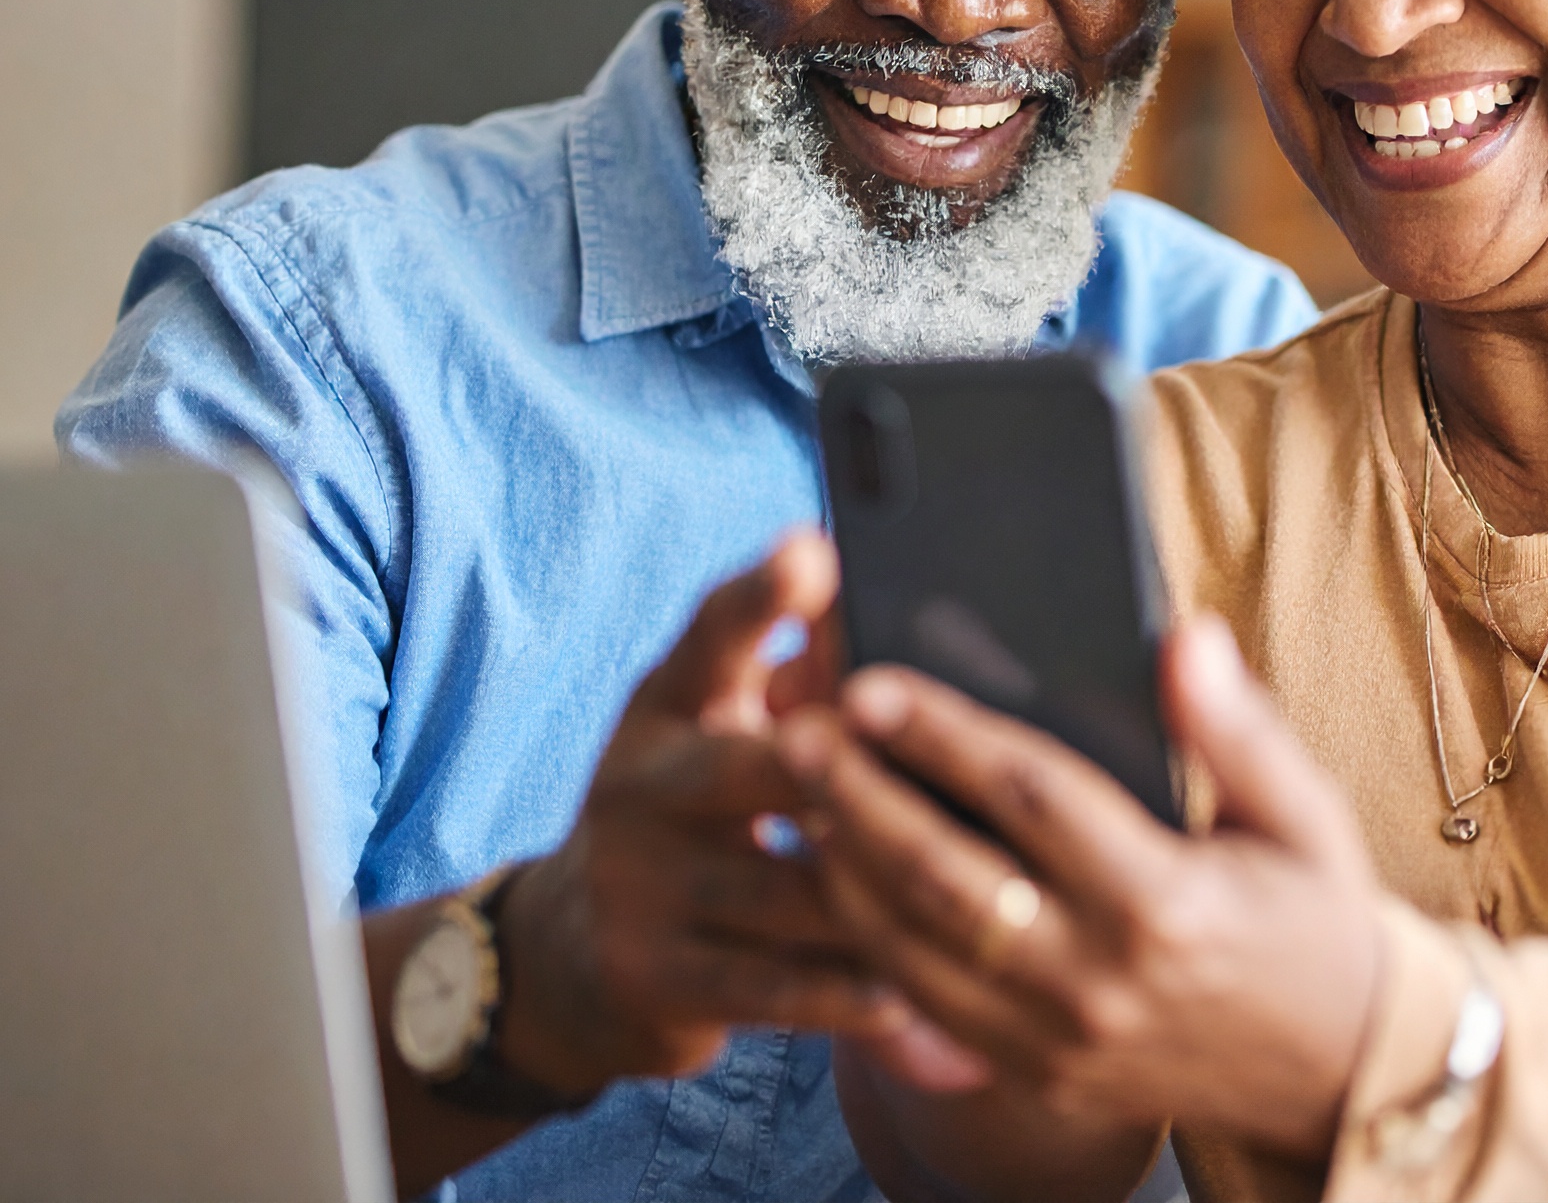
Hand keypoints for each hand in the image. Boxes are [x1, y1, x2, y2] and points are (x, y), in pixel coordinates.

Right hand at [495, 530, 908, 1095]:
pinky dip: (853, 991)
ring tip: (975, 901)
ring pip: (794, 889)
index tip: (813, 551)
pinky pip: (779, 987)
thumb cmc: (689, 813)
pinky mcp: (656, 975)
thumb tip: (869, 586)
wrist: (571, 955)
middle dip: (852, 773)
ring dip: (885, 898)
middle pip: (763, 766)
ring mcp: (641, 883)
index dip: (760, 596)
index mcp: (664, 705)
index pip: (709, 637)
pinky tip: (914, 996)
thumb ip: (786, 670)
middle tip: (933, 773)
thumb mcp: (710, 728)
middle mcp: (640, 784)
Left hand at [781, 617, 1383, 1163]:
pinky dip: (867, 941)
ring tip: (796, 792)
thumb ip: (1236, 727)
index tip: (873, 680)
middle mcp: (1100, 978)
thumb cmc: (1314, 918)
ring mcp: (1057, 1040)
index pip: (1030, 797)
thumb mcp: (1302, 814)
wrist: (1335, 1072)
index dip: (943, 734)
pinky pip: (922, 1009)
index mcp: (1166, 900)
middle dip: (859, 795)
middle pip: (945, 876)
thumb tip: (1186, 636)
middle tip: (795, 728)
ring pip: (912, 951)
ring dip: (843, 867)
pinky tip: (835, 879)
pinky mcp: (1033, 1074)